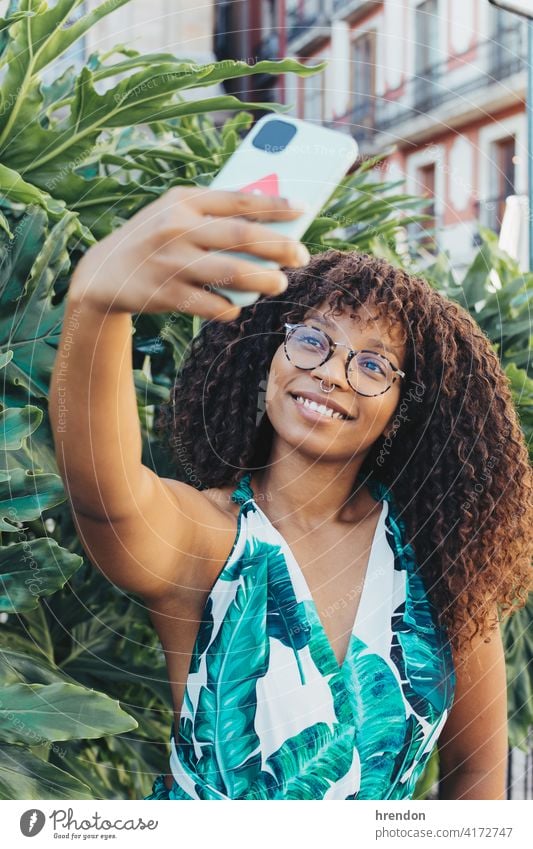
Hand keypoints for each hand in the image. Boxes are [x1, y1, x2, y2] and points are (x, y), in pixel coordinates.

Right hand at [68, 186, 309, 320]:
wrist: (102, 273)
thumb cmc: (153, 240)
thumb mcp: (174, 214)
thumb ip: (213, 214)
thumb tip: (269, 222)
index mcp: (182, 200)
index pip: (238, 199)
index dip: (275, 205)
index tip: (304, 210)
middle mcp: (176, 228)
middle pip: (240, 236)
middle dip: (278, 247)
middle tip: (302, 255)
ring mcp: (171, 262)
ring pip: (230, 273)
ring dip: (262, 280)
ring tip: (280, 284)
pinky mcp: (166, 294)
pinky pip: (210, 304)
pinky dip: (228, 308)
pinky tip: (236, 308)